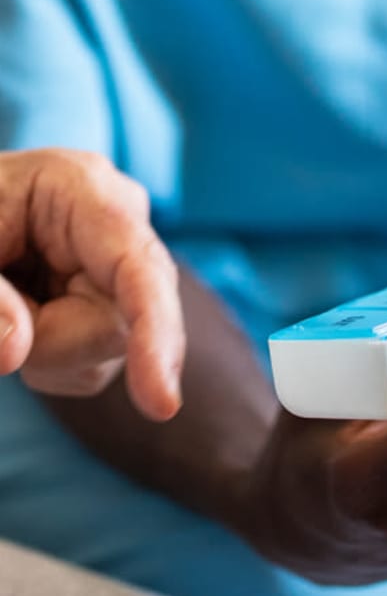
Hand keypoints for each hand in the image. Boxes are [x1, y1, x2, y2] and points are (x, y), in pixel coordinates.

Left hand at [0, 150, 183, 419]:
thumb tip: (16, 350)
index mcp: (84, 190)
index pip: (139, 266)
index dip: (154, 331)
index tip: (162, 404)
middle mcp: (120, 227)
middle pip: (116, 326)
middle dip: (49, 343)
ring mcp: (121, 268)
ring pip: (100, 354)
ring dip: (42, 349)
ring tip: (7, 300)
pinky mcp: (115, 303)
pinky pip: (90, 363)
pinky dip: (47, 357)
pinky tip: (27, 314)